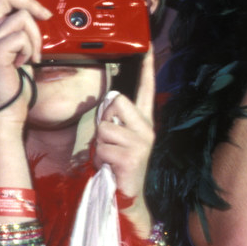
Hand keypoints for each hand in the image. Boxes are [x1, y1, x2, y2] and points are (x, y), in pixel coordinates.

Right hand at [0, 0, 49, 122]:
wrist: (8, 104)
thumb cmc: (17, 79)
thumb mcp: (24, 47)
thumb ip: (26, 29)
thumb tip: (42, 13)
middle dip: (29, 0)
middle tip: (44, 16)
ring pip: (21, 17)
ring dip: (36, 37)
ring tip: (33, 54)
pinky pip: (21, 36)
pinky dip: (31, 49)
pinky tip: (26, 62)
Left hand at [93, 47, 155, 207]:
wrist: (127, 198)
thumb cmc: (117, 166)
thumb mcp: (117, 138)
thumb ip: (115, 119)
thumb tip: (109, 102)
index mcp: (144, 121)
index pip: (146, 89)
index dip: (147, 68)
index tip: (147, 47)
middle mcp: (147, 128)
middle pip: (116, 101)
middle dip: (104, 120)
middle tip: (109, 142)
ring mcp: (142, 142)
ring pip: (104, 127)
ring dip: (99, 144)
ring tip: (109, 157)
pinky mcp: (132, 156)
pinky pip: (101, 147)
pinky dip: (99, 158)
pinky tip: (110, 167)